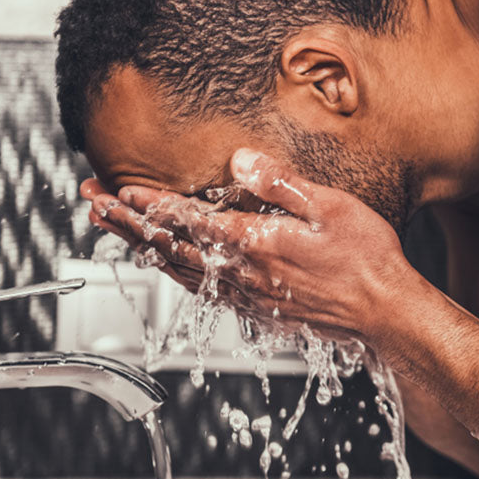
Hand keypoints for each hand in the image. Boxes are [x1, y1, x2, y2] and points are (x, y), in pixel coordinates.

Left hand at [82, 149, 422, 345]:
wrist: (386, 317)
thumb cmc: (368, 262)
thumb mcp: (332, 208)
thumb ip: (281, 183)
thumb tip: (240, 161)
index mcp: (256, 243)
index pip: (187, 220)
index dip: (149, 203)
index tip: (117, 190)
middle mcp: (242, 273)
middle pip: (169, 246)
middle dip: (127, 223)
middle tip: (92, 205)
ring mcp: (247, 295)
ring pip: (178, 270)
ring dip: (141, 246)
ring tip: (113, 229)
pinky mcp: (258, 309)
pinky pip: (201, 290)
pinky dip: (172, 273)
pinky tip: (166, 265)